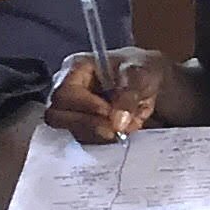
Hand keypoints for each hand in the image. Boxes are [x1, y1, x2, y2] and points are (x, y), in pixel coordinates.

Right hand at [43, 46, 171, 141]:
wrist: (151, 81)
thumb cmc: (141, 69)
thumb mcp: (140, 76)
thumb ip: (129, 97)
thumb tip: (117, 123)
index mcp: (76, 68)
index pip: (65, 93)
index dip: (86, 106)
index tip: (109, 112)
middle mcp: (67, 90)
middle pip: (58, 116)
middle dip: (89, 125)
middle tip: (115, 128)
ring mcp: (72, 111)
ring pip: (72, 132)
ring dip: (100, 134)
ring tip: (127, 125)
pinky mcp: (82, 127)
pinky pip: (85, 141)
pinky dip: (106, 140)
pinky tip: (124, 130)